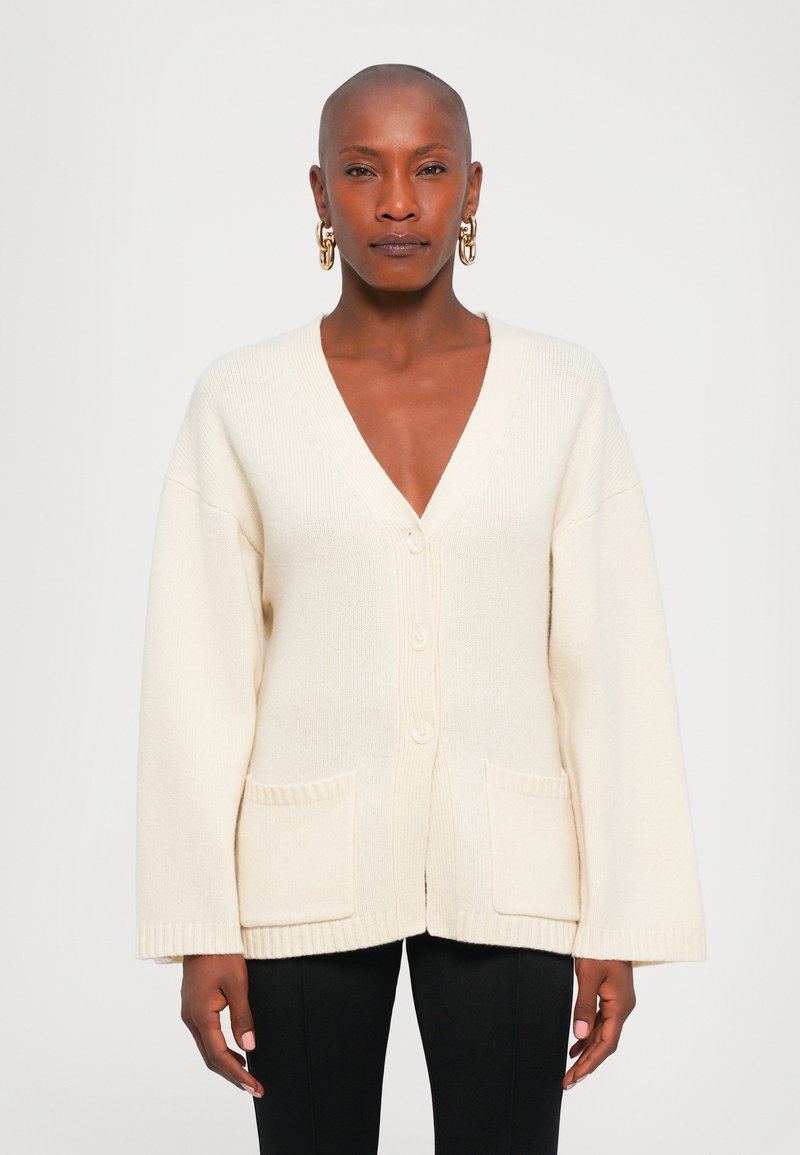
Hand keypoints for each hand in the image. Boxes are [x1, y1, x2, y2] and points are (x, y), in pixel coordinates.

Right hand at [180, 954, 263, 1098]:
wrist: (201, 934)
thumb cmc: (221, 955)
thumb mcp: (237, 984)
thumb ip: (242, 1017)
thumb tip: (249, 1046)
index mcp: (201, 1016)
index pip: (219, 1056)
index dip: (237, 1074)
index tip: (254, 1086)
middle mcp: (191, 1019)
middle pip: (211, 1058)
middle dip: (232, 1075)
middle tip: (254, 1087)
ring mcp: (189, 1014)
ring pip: (206, 1049)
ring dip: (225, 1063)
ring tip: (247, 1073)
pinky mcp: (192, 1008)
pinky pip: (205, 1037)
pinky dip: (219, 1049)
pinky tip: (234, 1050)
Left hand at [563, 958, 635, 1090]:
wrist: (612, 927)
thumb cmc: (601, 946)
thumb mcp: (588, 974)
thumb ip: (584, 1005)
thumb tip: (579, 1034)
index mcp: (620, 1006)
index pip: (606, 1044)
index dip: (590, 1063)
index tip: (575, 1077)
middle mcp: (622, 1007)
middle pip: (605, 1044)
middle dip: (587, 1064)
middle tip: (568, 1082)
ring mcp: (618, 1002)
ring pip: (602, 1035)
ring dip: (587, 1052)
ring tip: (570, 1070)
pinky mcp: (611, 996)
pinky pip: (601, 1023)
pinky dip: (588, 1036)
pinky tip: (576, 1045)